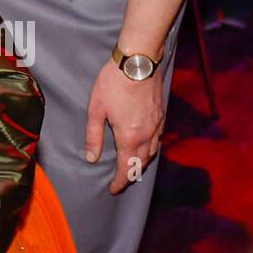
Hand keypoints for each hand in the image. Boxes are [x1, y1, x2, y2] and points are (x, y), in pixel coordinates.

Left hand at [84, 58, 164, 194]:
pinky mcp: (162, 116)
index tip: (113, 189)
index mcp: (129, 137)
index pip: (126, 167)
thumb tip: (91, 158)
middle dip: (131, 174)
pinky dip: (150, 149)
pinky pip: (158, 140)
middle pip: (141, 163)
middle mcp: (147, 135)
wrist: (138, 63)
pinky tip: (144, 144)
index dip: (120, 181)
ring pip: (152, 153)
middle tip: (121, 180)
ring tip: (131, 165)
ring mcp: (157, 125)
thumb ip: (94, 135)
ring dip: (141, 162)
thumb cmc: (113, 83)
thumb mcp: (96, 109)